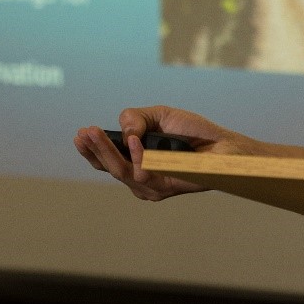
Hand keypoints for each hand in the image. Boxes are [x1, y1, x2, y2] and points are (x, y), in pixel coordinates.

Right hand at [73, 105, 254, 201]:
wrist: (223, 144)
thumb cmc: (193, 132)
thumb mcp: (159, 115)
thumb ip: (136, 119)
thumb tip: (124, 133)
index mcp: (136, 162)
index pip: (106, 163)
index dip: (91, 151)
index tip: (79, 135)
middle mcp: (141, 179)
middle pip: (110, 168)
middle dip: (95, 149)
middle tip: (84, 132)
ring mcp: (153, 187)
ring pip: (122, 172)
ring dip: (108, 151)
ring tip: (96, 133)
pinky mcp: (167, 188)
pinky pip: (144, 173)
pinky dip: (137, 156)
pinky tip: (135, 142)